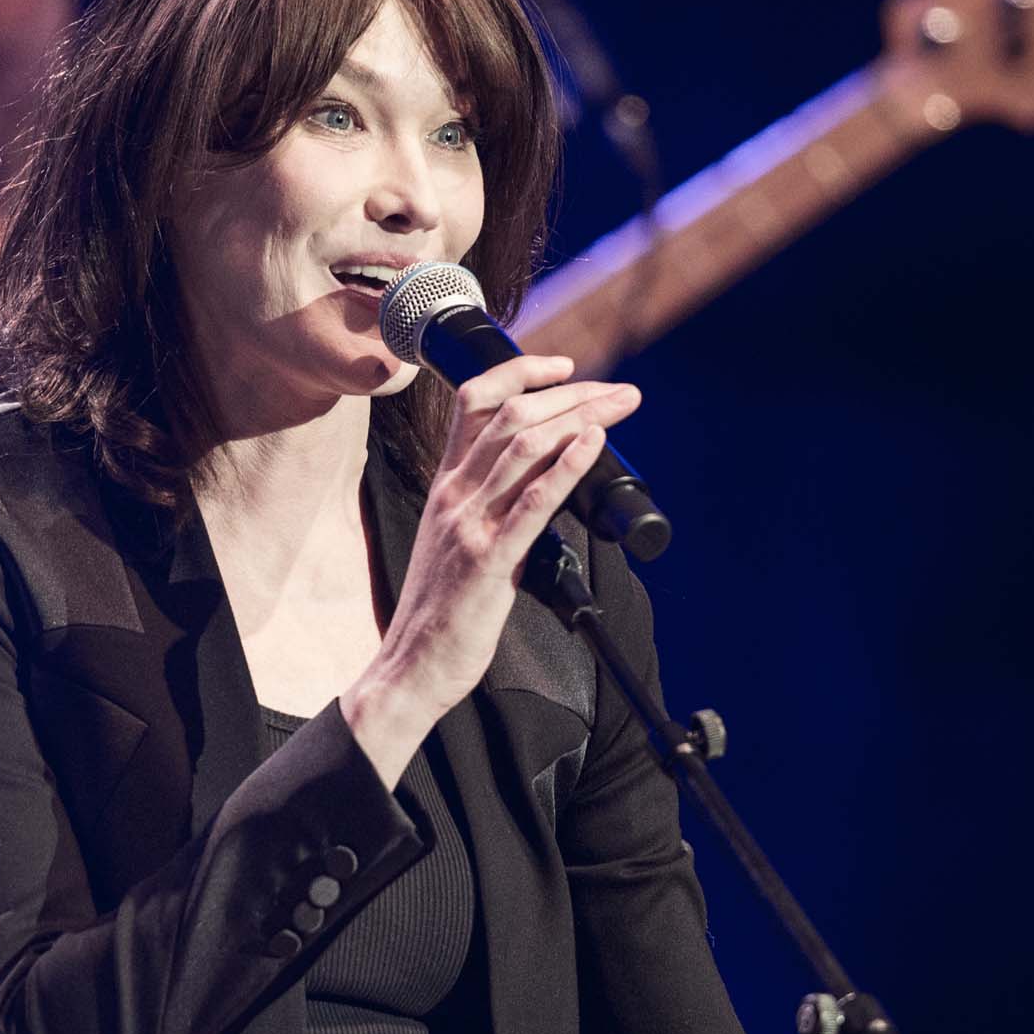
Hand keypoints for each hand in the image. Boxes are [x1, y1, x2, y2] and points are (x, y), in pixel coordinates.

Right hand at [343, 354, 636, 781]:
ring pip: (524, 447)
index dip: (521, 372)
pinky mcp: (487, 561)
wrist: (410, 666)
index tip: (566, 367)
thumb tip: (543, 485)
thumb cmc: (440, 610)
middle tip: (623, 391)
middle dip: (575, 394)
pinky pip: (530, 503)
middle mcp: (455, 494)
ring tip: (622, 406)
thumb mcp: (459, 540)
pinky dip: (566, 467)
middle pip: (514, 417)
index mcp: (447, 486)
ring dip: (581, 419)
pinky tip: (593, 445)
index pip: (475, 401)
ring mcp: (469, 525)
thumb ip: (492, 506)